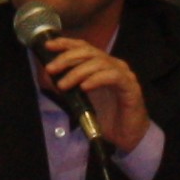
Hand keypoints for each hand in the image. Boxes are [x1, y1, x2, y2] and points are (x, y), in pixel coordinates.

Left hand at [38, 36, 151, 156]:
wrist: (126, 136)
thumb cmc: (105, 116)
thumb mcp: (81, 99)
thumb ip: (69, 86)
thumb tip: (50, 77)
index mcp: (102, 65)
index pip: (83, 47)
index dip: (66, 44)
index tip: (48, 46)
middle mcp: (113, 65)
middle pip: (89, 52)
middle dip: (67, 58)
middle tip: (51, 69)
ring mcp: (123, 74)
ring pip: (100, 62)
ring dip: (77, 72)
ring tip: (63, 84)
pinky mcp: (130, 87)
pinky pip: (113, 76)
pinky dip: (96, 79)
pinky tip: (84, 87)